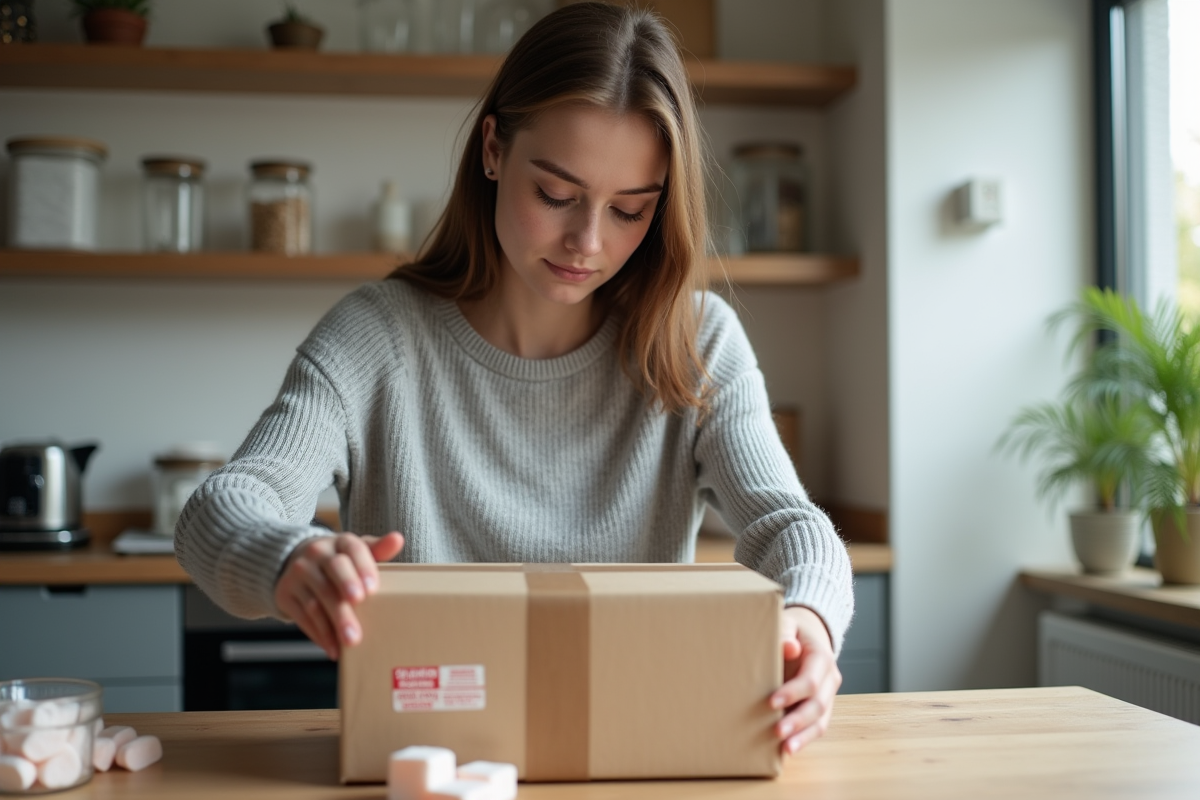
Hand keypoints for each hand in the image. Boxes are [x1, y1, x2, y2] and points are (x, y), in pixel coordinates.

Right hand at [274, 531, 404, 659]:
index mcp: (339, 542)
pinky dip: (319, 634)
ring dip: (334, 623)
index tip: (372, 589)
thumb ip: (378, 549)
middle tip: (359, 620)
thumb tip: (397, 539)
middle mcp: (316, 554)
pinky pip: (302, 616)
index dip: (363, 568)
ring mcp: (297, 574)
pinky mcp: (285, 594)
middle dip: (346, 597)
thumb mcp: (356, 552)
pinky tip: (333, 648)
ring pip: (317, 600)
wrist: (296, 562)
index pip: (353, 549)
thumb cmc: (339, 561)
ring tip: (350, 641)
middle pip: (333, 574)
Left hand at [769, 606, 840, 755]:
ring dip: (803, 736)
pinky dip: (803, 738)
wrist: (807, 635)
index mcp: (822, 658)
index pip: (811, 680)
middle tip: (777, 731)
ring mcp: (828, 696)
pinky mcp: (820, 708)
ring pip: (821, 721)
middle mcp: (830, 680)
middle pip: (818, 705)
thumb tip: (788, 648)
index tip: (772, 702)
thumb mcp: (788, 623)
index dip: (793, 693)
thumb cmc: (792, 631)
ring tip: (786, 749)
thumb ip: (785, 633)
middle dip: (798, 720)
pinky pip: (816, 726)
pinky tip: (787, 749)